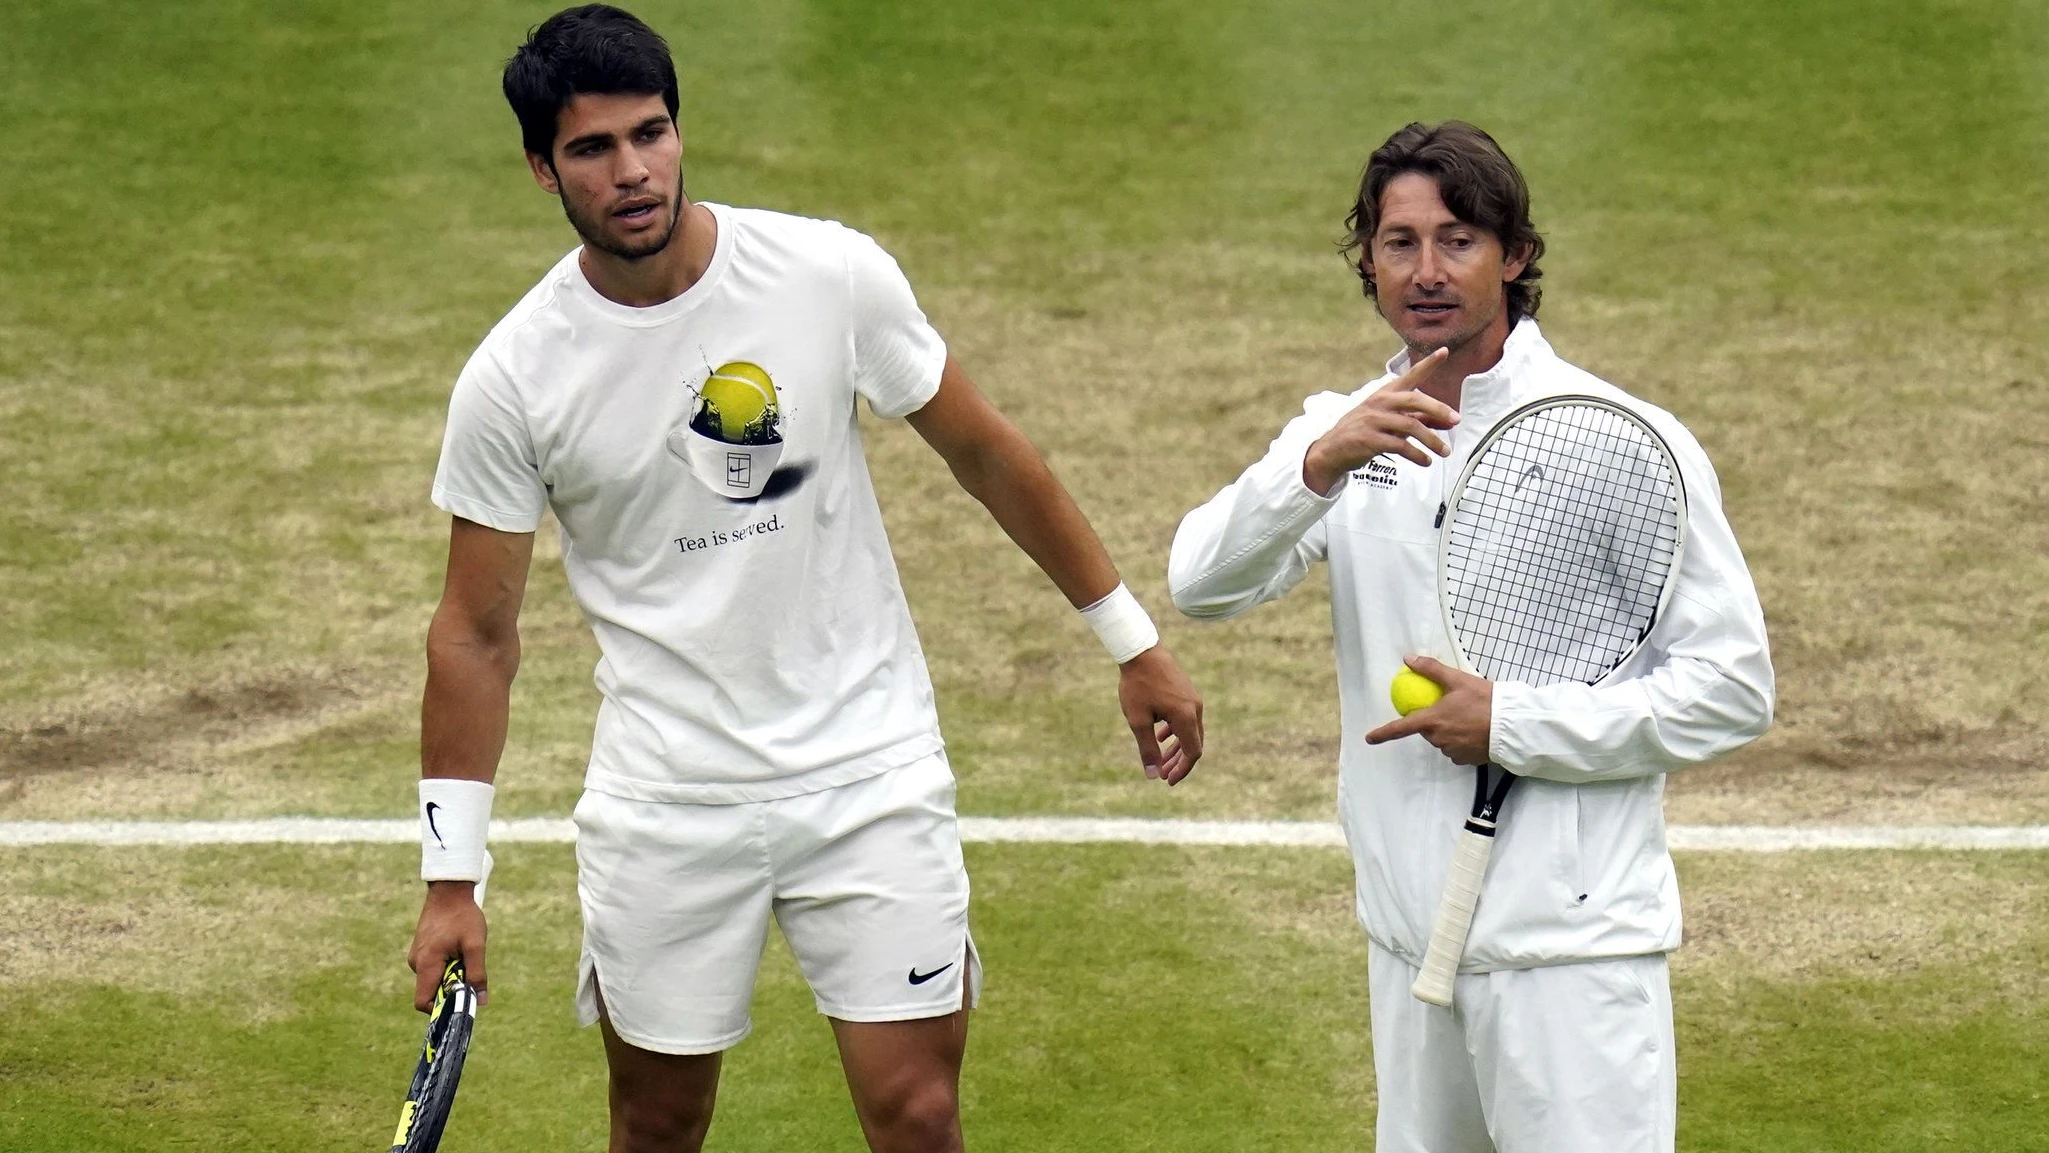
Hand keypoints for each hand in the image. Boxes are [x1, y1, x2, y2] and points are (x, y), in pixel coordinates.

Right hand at [408, 881, 488, 1011]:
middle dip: (450, 988)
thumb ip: (477, 974)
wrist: (449, 891)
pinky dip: (446, 965)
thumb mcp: (476, 945)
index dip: (440, 1008)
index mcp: (426, 964)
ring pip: (433, 979)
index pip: (423, 1002)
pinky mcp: (421, 950)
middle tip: (467, 969)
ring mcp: (416, 956)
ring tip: (463, 953)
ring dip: (450, 975)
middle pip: (430, 991)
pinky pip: (432, 968)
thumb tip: (480, 1002)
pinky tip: (457, 948)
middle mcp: (416, 963)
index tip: (460, 1000)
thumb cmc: (463, 916)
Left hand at [1118, 646, 1204, 784]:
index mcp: (1185, 717)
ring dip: (1177, 748)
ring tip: (1162, 760)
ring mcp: (1193, 699)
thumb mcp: (1138, 720)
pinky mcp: (1187, 692)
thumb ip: (1147, 749)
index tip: (1166, 780)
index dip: (1181, 770)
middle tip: (1163, 775)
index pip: (1192, 753)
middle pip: (1194, 744)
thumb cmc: (1137, 685)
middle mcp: (1195, 709)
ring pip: (1190, 731)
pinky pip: (1186, 719)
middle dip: (1179, 762)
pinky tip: (1161, 736)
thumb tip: (1153, 775)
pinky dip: (1176, 732)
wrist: (1141, 651)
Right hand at [1302, 347, 1459, 494]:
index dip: (1428, 364)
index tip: (1444, 351)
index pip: (1410, 376)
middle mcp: (1380, 403)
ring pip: (1410, 426)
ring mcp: (1373, 420)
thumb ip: (1418, 418)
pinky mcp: (1370, 439)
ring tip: (1445, 451)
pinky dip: (1417, 455)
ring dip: (1432, 440)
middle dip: (1438, 409)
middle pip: (1414, 400)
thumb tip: (1447, 421)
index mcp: (1385, 394)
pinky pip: (1400, 446)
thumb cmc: (1364, 432)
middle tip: (1456, 420)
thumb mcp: (1390, 421)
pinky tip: (1426, 461)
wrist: (1331, 450)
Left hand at [1363, 654, 1492, 765]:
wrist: (1512, 725)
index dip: (1383, 733)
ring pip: (1442, 739)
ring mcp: (1452, 751)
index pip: (1401, 729)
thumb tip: (1408, 659)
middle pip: (1427, 730)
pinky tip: (1475, 731)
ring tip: (1470, 717)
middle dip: (1434, 719)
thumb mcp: (1457, 680)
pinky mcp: (1466, 760)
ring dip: (1449, 730)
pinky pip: (1456, 749)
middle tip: (1453, 706)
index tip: (1369, 738)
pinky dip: (1461, 740)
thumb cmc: (1484, 701)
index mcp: (1432, 721)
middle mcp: (1438, 739)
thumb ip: (1431, 669)